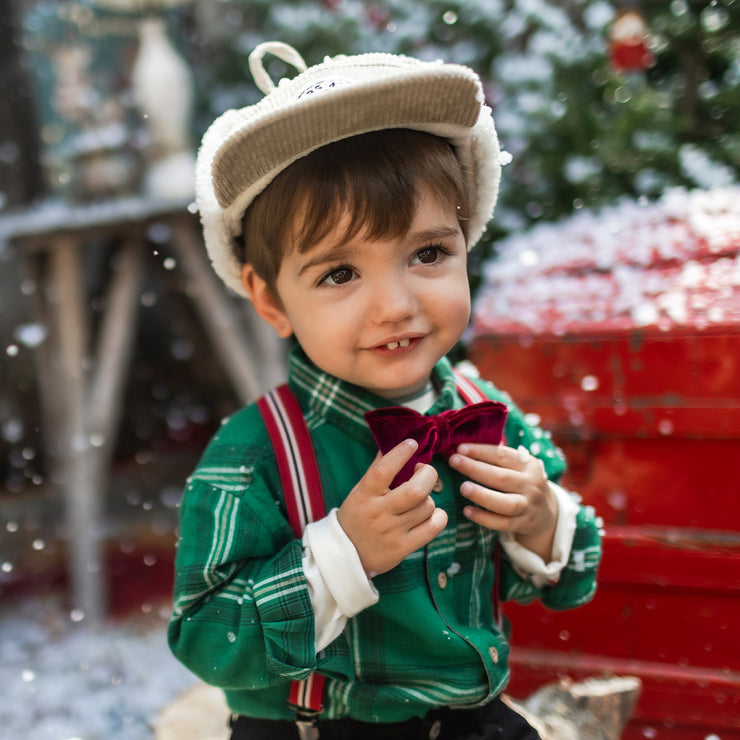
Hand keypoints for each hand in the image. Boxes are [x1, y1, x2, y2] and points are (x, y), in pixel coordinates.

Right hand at [337, 439, 447, 576]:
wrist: (346, 556)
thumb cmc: (356, 517)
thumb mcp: (359, 492)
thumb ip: (375, 470)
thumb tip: (390, 444)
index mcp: (364, 496)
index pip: (383, 470)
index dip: (400, 454)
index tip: (412, 443)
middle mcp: (379, 513)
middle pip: (416, 491)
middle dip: (428, 474)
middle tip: (424, 471)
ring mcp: (392, 532)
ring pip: (427, 506)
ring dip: (429, 498)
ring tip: (420, 499)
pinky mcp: (403, 548)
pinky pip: (433, 527)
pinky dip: (438, 516)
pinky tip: (429, 514)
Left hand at [449, 443, 556, 560]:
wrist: (545, 513)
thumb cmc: (521, 483)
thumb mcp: (518, 467)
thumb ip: (496, 458)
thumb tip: (462, 449)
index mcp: (528, 465)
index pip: (503, 455)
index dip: (480, 451)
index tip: (460, 448)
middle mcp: (531, 485)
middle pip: (501, 477)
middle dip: (475, 468)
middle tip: (454, 461)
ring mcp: (528, 506)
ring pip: (505, 503)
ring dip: (482, 495)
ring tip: (463, 488)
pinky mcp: (522, 524)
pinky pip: (502, 523)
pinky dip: (484, 518)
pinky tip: (467, 511)